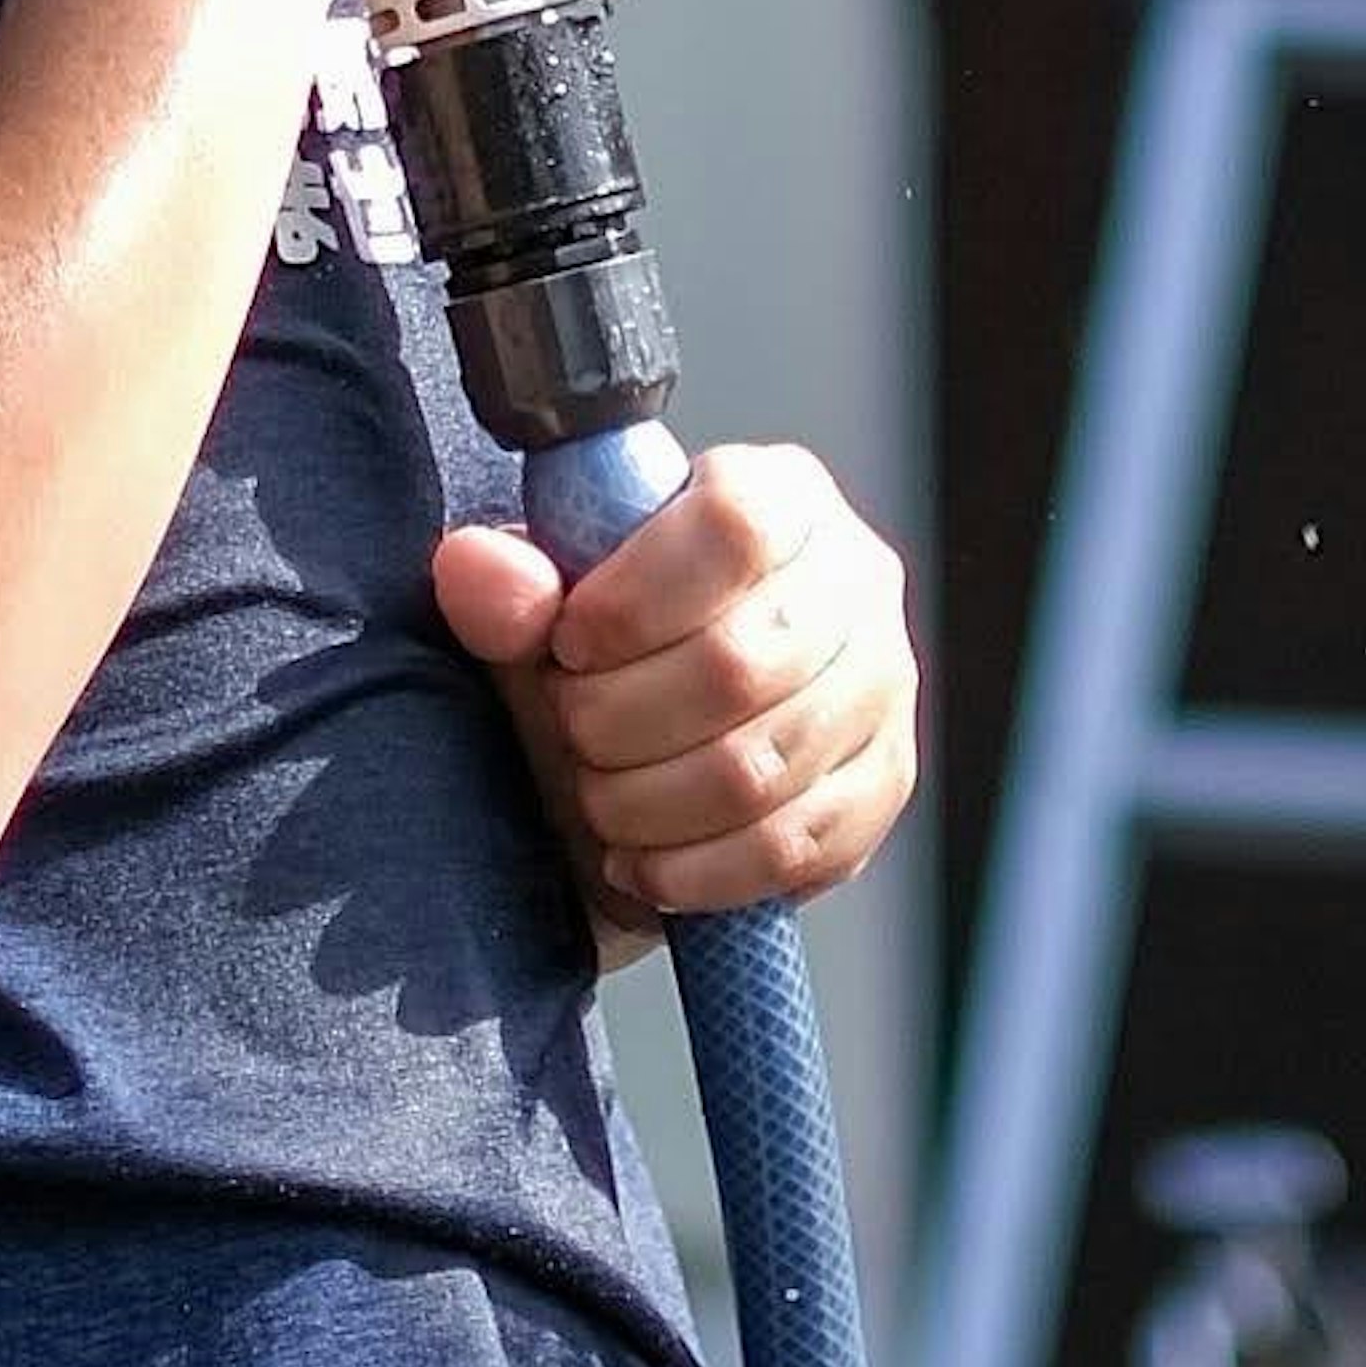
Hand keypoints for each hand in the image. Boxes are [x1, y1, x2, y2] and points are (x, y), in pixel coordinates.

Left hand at [431, 443, 918, 951]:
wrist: (647, 733)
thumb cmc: (599, 645)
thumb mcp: (537, 604)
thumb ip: (501, 584)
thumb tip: (481, 571)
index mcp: (777, 495)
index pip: (732, 529)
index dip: (635, 599)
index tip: (569, 645)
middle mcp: (853, 578)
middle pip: (739, 664)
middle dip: (619, 719)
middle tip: (570, 727)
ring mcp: (883, 684)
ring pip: (761, 768)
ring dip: (647, 802)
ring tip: (598, 793)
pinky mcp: (884, 783)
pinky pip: (794, 847)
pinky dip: (697, 871)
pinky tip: (644, 859)